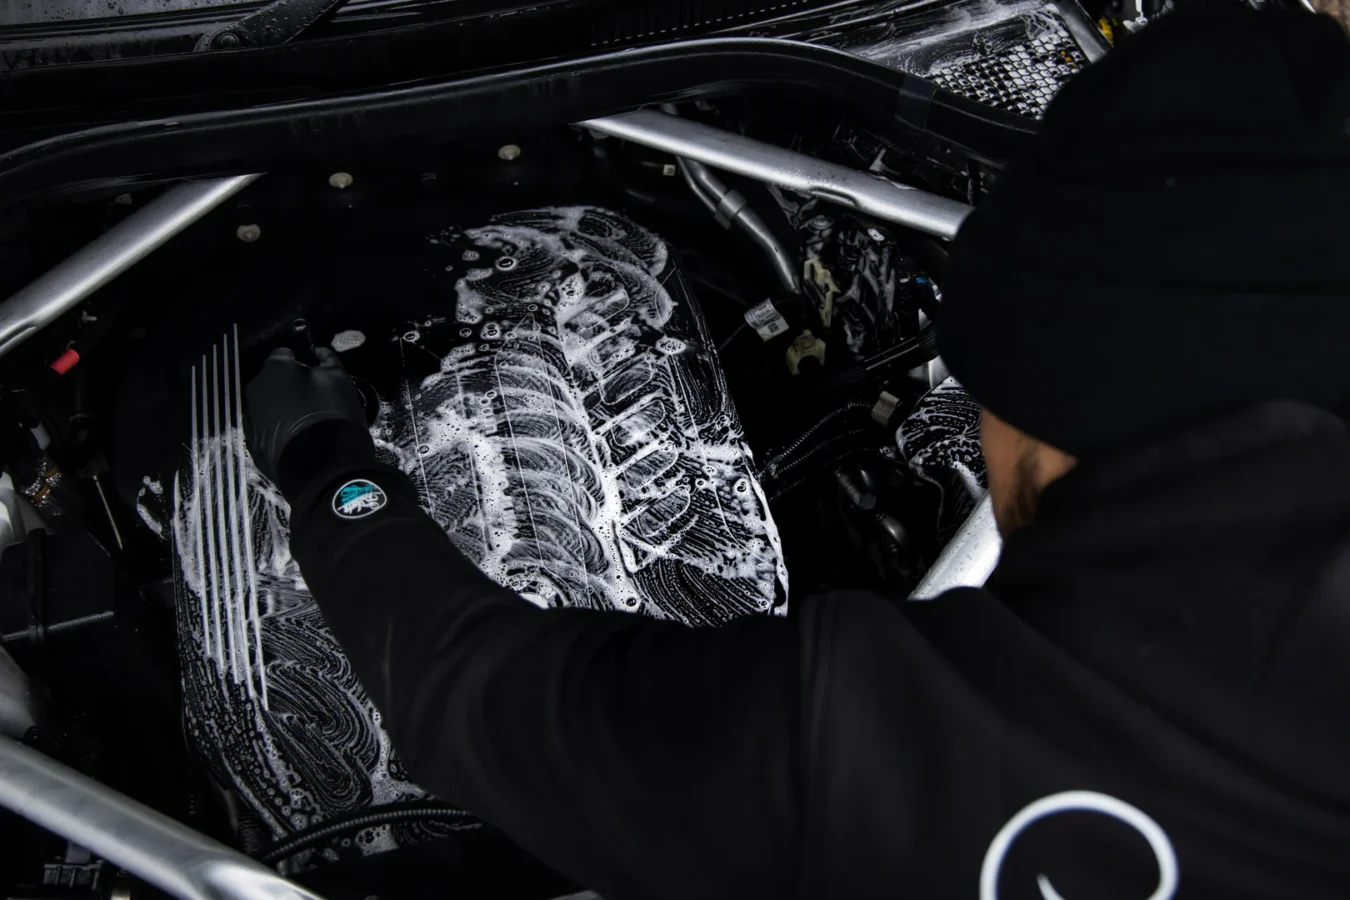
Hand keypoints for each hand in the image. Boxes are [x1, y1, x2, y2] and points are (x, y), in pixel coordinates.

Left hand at [244, 346, 367, 485]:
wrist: (321, 466)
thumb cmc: (330, 415)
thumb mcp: (339, 380)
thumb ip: (328, 361)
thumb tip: (321, 352)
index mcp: (274, 371)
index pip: (283, 354)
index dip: (300, 360)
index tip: (315, 370)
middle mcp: (255, 393)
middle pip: (272, 381)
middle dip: (288, 385)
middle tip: (313, 396)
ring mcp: (252, 421)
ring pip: (269, 407)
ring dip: (283, 408)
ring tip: (307, 420)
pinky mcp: (255, 446)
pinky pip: (268, 430)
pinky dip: (279, 429)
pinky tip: (298, 438)